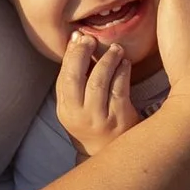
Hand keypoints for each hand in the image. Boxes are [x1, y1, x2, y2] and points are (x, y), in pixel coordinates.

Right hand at [57, 32, 147, 152]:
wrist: (111, 152)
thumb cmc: (94, 121)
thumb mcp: (77, 105)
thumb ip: (75, 78)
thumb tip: (76, 40)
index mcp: (66, 110)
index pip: (64, 77)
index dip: (70, 54)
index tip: (79, 37)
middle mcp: (79, 115)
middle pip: (76, 78)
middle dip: (82, 54)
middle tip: (91, 39)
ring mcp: (99, 118)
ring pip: (99, 81)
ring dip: (107, 60)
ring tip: (115, 49)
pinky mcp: (119, 119)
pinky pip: (119, 89)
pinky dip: (122, 71)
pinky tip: (125, 62)